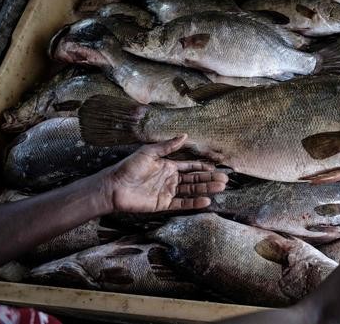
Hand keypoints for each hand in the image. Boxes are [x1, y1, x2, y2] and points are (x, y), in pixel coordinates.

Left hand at [102, 135, 227, 212]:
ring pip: (191, 190)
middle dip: (209, 179)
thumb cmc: (129, 167)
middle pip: (195, 179)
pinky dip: (194, 203)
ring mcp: (168, 192)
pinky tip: (206, 201)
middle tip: (225, 179)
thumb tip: (185, 135)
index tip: (216, 167)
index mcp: (168, 166)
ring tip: (221, 188)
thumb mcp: (149, 152)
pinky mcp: (163, 204)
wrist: (114, 186)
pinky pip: (182, 204)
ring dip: (206, 189)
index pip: (190, 166)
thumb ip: (168, 146)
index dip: (203, 167)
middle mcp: (170, 179)